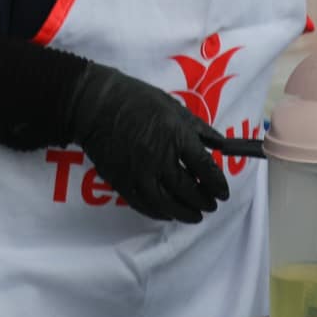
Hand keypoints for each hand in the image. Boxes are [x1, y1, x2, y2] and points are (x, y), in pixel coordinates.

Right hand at [64, 63, 229, 223]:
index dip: (217, 184)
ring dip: (184, 213)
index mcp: (176, 136)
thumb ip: (199, 129)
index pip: (205, 168)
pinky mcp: (120, 180)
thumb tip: (220, 145)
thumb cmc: (135, 100)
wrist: (94, 105)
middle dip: (203, 201)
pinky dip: (158, 212)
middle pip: (188, 189)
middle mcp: (159, 157)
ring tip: (194, 216)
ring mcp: (138, 172)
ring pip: (166, 203)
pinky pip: (142, 204)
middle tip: (211, 206)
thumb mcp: (173, 107)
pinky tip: (167, 214)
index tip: (222, 192)